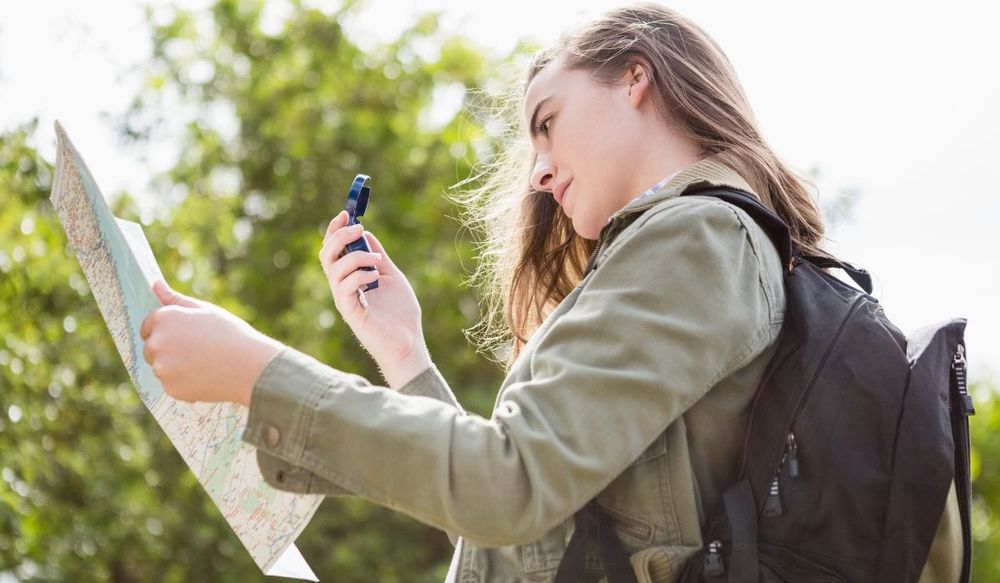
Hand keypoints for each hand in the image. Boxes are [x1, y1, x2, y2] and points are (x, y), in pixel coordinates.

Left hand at [140, 281, 284, 405]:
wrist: (250, 367)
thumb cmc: (230, 334)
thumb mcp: (205, 310)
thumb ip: (175, 299)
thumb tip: (155, 284)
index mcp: (163, 319)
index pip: (148, 326)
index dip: (167, 331)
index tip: (184, 337)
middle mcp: (156, 343)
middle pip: (151, 349)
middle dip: (168, 350)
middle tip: (197, 351)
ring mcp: (161, 368)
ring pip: (162, 368)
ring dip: (176, 368)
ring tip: (204, 364)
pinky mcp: (170, 388)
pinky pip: (172, 386)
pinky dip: (184, 384)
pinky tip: (205, 377)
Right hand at [318, 211, 430, 388]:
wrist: (408, 342)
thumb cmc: (400, 313)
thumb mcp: (391, 275)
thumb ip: (377, 256)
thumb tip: (365, 233)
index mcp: (351, 278)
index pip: (333, 250)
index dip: (335, 230)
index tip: (346, 213)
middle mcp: (343, 288)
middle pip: (327, 256)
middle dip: (339, 236)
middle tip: (358, 227)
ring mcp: (345, 301)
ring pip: (334, 270)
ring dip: (355, 257)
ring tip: (377, 259)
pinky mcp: (351, 313)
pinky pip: (344, 289)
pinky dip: (358, 276)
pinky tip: (375, 277)